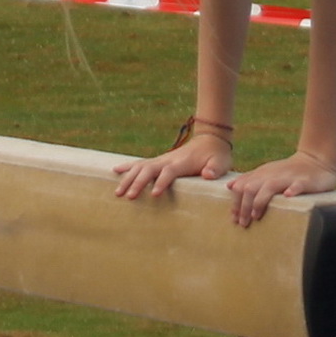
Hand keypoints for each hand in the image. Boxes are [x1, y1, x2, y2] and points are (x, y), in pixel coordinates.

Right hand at [110, 131, 231, 200]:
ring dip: (128, 178)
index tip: (154, 194)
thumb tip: (208, 175)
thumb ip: (215, 168)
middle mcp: (169, 159)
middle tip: (127, 197)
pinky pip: (140, 163)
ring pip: (141, 166)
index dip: (162, 182)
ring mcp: (162, 159)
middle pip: (149, 169)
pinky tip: (114, 171)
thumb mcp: (221, 162)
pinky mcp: (159, 161)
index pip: (169, 171)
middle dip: (137, 182)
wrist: (211, 139)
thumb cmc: (217, 155)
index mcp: (182, 162)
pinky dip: (127, 166)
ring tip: (117, 193)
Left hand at [224, 149, 335, 227]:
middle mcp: (272, 175)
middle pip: (251, 188)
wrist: (316, 159)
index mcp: (263, 174)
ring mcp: (288, 177)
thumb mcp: (268, 172)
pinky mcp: (305, 181)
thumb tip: (230, 186)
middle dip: (244, 206)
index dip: (235, 202)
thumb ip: (250, 179)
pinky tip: (288, 197)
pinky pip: (297, 185)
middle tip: (243, 223)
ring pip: (269, 187)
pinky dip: (292, 190)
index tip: (233, 218)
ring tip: (256, 215)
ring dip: (260, 201)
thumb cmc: (289, 171)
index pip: (242, 186)